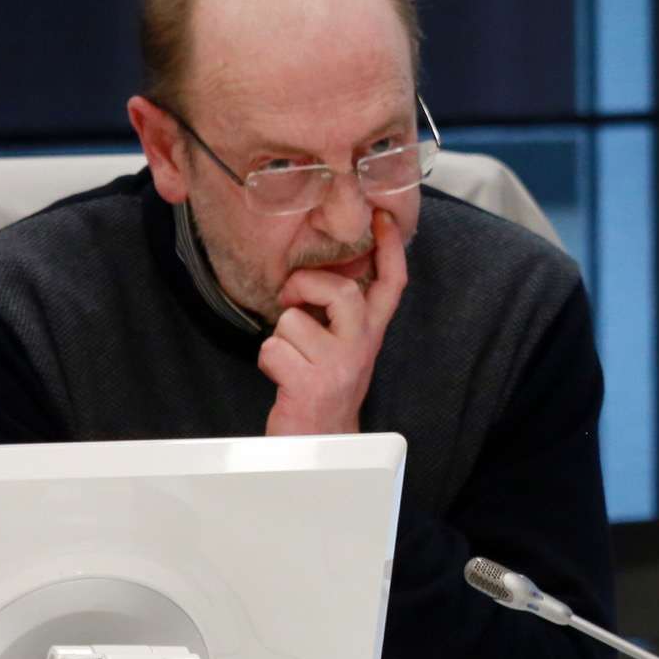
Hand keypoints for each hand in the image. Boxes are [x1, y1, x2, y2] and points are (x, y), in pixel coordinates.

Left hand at [261, 207, 408, 435]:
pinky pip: (274, 348)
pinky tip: (283, 378)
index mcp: (370, 332)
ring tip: (292, 359)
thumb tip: (317, 273)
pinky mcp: (313, 383)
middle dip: (304, 287)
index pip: (391, 283)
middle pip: (340, 290)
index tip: (382, 217)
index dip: (389, 248)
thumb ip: (339, 312)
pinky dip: (267, 361)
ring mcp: (340, 365)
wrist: (322, 441)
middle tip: (292, 302)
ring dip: (280, 338)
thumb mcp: (342, 345)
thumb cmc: (322, 385)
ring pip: (293, 320)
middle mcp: (362, 345)